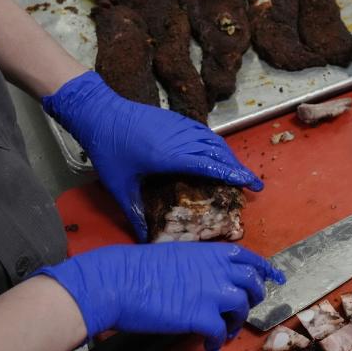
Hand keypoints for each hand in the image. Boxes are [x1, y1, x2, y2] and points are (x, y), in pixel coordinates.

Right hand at [34, 243, 284, 350]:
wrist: (116, 281)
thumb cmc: (136, 267)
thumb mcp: (176, 254)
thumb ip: (199, 265)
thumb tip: (206, 279)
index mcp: (212, 253)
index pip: (250, 259)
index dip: (265, 270)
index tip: (275, 279)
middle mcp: (218, 270)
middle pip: (252, 285)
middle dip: (252, 299)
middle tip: (241, 311)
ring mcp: (212, 293)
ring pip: (241, 309)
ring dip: (235, 323)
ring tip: (223, 333)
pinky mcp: (200, 316)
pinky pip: (220, 333)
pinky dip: (217, 342)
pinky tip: (209, 348)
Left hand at [42, 71, 261, 241]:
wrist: (99, 112)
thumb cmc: (108, 149)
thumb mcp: (118, 185)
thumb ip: (133, 211)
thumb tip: (142, 238)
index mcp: (169, 156)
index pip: (210, 165)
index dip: (233, 174)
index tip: (251, 184)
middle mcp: (180, 139)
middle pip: (218, 153)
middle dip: (238, 168)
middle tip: (252, 184)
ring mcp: (179, 127)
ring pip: (214, 141)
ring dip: (230, 156)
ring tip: (239, 171)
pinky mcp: (176, 121)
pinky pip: (204, 133)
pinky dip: (217, 145)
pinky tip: (219, 155)